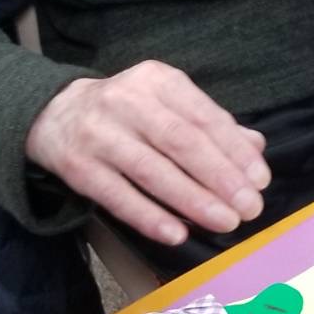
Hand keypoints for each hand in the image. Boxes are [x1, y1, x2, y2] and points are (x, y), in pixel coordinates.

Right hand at [25, 62, 270, 245]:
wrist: (54, 114)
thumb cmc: (128, 112)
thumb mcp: (167, 103)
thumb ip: (210, 124)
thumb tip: (255, 147)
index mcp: (157, 80)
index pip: (203, 116)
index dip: (234, 149)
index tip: (260, 179)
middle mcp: (127, 101)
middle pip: (181, 141)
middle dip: (220, 177)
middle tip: (249, 207)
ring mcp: (99, 134)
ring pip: (152, 170)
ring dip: (193, 199)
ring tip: (225, 222)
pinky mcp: (78, 167)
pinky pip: (118, 196)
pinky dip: (149, 216)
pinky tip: (178, 233)